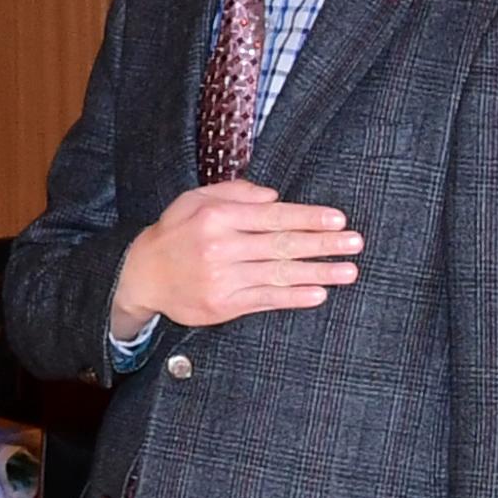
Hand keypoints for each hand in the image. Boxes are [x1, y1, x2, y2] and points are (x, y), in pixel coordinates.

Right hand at [109, 181, 360, 337]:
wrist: (142, 275)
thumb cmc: (175, 233)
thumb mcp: (196, 199)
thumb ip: (235, 192)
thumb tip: (274, 196)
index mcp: (217, 217)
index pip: (272, 216)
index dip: (307, 217)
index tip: (338, 219)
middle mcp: (220, 247)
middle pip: (282, 245)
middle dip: (322, 244)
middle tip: (355, 243)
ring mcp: (222, 278)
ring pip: (279, 274)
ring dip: (318, 273)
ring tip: (348, 271)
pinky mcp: (223, 305)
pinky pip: (265, 300)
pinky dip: (293, 297)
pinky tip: (318, 294)